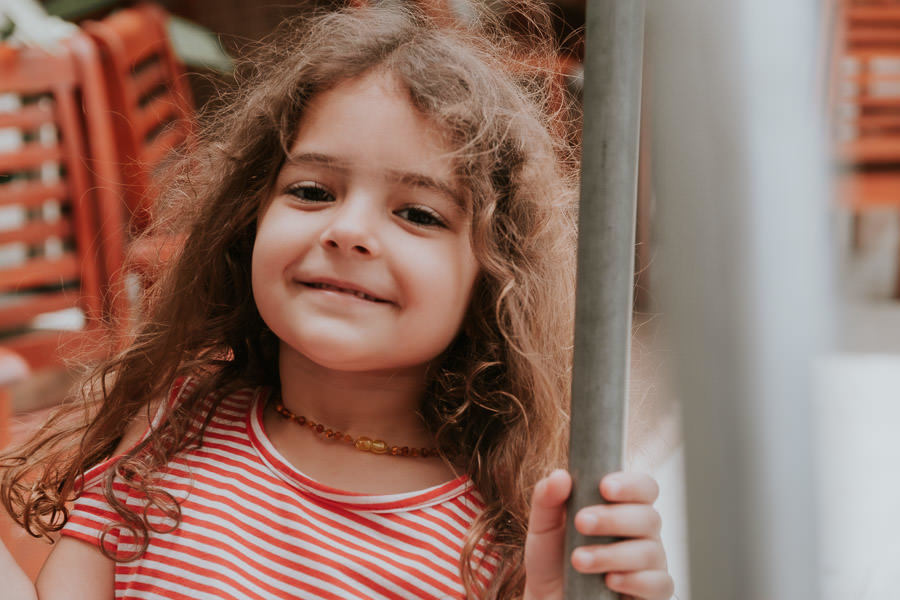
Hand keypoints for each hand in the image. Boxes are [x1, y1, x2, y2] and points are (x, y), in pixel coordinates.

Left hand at [523, 469, 673, 599]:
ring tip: (578, 560)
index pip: (644, 487)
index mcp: (623, 508)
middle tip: (581, 523)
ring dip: (613, 554)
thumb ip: (547, 498)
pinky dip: (635, 580)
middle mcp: (642, 534)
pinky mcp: (651, 594)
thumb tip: (560, 475)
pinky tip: (609, 580)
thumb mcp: (543, 526)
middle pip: (649, 517)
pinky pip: (660, 584)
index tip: (604, 487)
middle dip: (614, 518)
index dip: (631, 484)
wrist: (547, 599)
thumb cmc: (551, 559)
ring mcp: (650, 565)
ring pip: (651, 551)